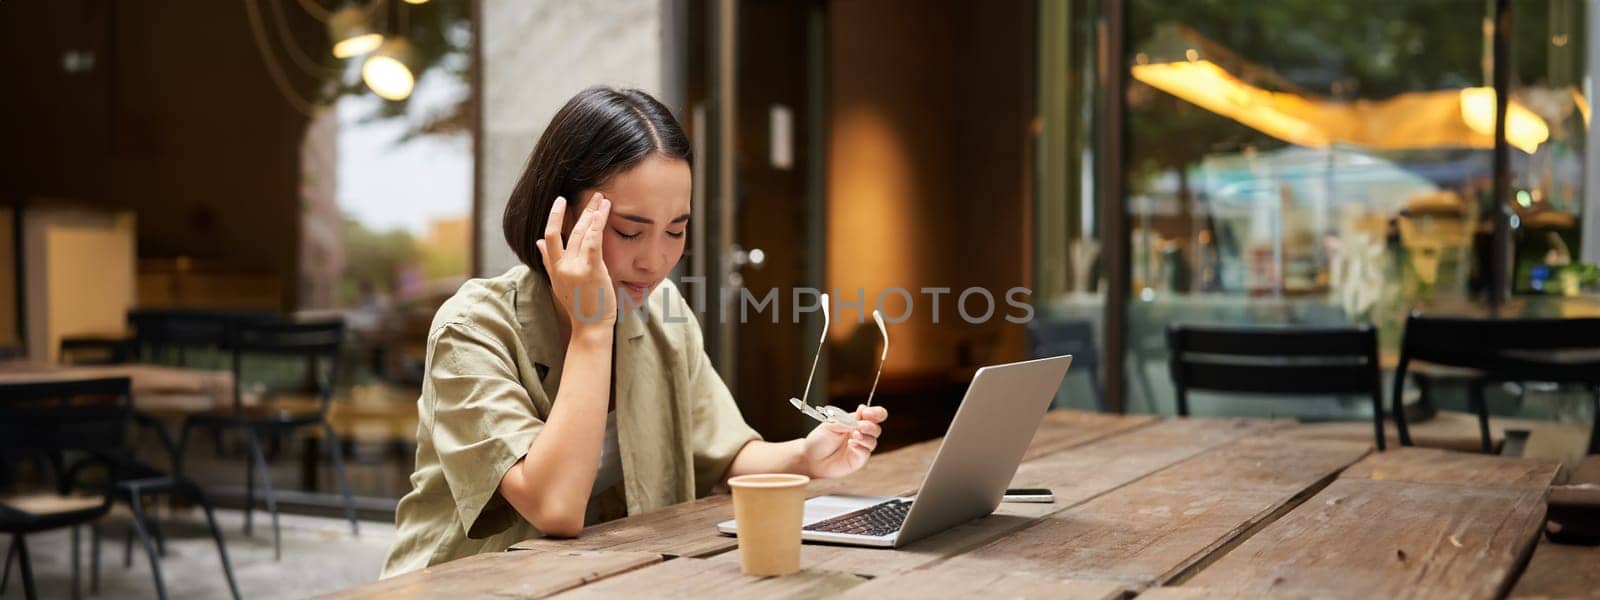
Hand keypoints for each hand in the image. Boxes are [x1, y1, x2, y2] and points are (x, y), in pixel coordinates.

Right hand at [536, 193, 616, 331]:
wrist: (589, 327)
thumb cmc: (579, 306)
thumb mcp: (558, 282)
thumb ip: (549, 260)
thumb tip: (537, 242)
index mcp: (555, 267)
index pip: (550, 236)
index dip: (554, 216)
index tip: (560, 201)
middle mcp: (562, 265)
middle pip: (570, 231)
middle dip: (583, 211)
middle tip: (595, 194)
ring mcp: (575, 268)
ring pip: (582, 234)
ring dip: (594, 214)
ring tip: (604, 200)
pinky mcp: (591, 271)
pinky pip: (592, 243)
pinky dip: (596, 227)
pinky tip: (601, 214)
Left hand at [803, 405, 887, 478]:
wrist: (810, 458)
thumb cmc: (819, 440)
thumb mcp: (831, 424)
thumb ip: (848, 420)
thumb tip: (863, 410)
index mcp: (855, 421)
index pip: (874, 415)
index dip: (875, 413)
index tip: (867, 413)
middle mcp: (860, 434)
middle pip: (876, 428)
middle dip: (870, 426)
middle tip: (860, 426)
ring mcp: (860, 447)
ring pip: (873, 441)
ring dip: (865, 437)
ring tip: (854, 435)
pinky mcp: (858, 460)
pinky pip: (866, 453)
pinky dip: (861, 447)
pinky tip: (851, 445)